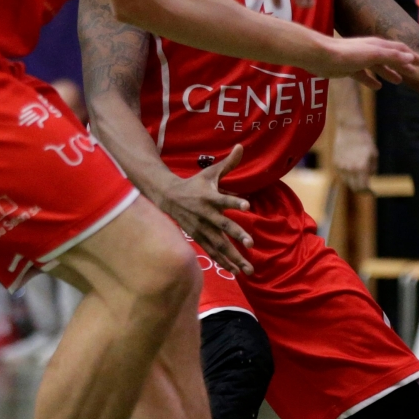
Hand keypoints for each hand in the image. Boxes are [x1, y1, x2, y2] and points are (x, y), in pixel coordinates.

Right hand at [156, 145, 255, 276]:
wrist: (167, 197)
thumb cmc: (194, 184)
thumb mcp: (210, 172)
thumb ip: (229, 163)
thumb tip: (242, 146)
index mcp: (209, 197)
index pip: (223, 199)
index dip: (235, 201)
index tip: (247, 204)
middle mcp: (205, 214)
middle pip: (223, 226)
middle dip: (237, 235)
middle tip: (251, 244)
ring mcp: (201, 228)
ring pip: (218, 244)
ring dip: (233, 257)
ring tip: (248, 269)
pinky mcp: (198, 237)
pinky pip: (212, 252)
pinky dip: (223, 262)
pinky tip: (235, 272)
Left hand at [318, 35, 418, 89]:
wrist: (321, 56)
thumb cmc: (347, 54)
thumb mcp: (374, 55)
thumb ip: (392, 56)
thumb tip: (410, 58)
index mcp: (378, 46)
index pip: (400, 50)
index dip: (411, 56)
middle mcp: (370, 50)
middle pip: (391, 57)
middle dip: (403, 64)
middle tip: (415, 72)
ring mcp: (359, 59)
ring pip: (379, 67)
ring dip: (389, 72)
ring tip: (399, 81)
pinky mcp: (349, 68)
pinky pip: (364, 75)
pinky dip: (372, 80)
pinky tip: (377, 87)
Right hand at [331, 123, 376, 193]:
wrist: (350, 128)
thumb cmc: (364, 141)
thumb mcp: (374, 155)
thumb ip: (372, 169)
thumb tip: (369, 178)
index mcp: (361, 167)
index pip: (363, 187)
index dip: (367, 192)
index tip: (371, 192)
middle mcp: (350, 169)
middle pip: (354, 187)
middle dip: (361, 189)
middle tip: (366, 188)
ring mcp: (341, 166)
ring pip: (347, 181)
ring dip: (353, 181)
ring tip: (359, 175)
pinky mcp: (335, 163)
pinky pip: (341, 174)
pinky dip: (347, 174)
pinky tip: (352, 167)